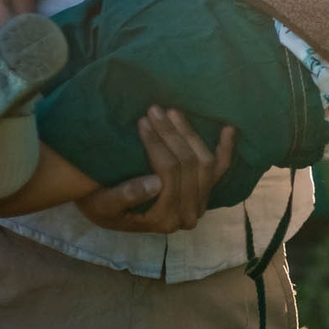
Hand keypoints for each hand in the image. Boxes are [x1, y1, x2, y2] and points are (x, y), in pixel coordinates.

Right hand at [74, 111, 235, 233]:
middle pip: (189, 165)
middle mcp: (186, 215)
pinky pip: (220, 170)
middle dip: (172, 134)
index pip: (168, 173)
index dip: (157, 143)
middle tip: (155, 109)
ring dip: (189, 134)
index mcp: (163, 219)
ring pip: (205, 163)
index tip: (142, 120)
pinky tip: (228, 128)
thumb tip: (154, 183)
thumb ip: (125, 196)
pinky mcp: (204, 193)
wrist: (108, 210)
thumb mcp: (102, 204)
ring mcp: (199, 204)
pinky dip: (225, 149)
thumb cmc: (100, 205)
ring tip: (172, 111)